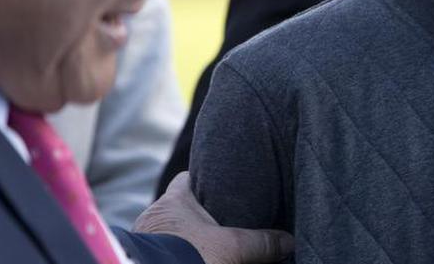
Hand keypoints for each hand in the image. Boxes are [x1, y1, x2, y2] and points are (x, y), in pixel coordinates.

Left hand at [134, 172, 293, 263]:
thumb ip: (261, 242)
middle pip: (181, 206)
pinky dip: (176, 251)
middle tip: (224, 220)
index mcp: (174, 200)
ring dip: (187, 236)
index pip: (187, 177)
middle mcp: (155, 216)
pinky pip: (163, 248)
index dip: (204, 178)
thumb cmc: (187, 256)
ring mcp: (146, 239)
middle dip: (200, 214)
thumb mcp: (232, 247)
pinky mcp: (145, 256)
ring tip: (210, 244)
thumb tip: (288, 241)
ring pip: (171, 230)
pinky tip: (193, 258)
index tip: (222, 184)